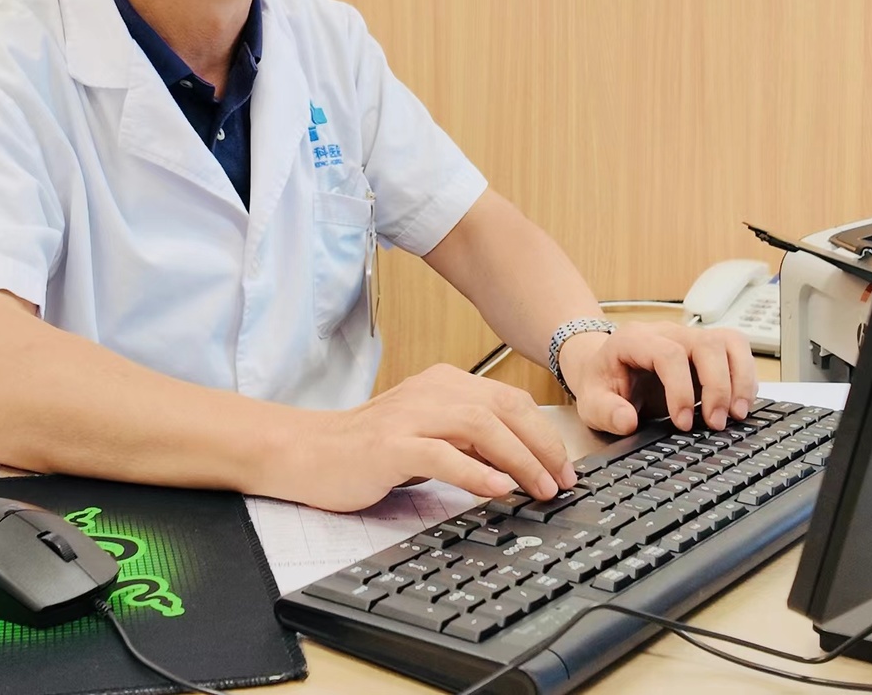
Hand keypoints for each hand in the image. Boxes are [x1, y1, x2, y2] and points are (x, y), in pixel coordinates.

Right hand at [283, 363, 577, 512]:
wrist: (307, 451)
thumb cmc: (369, 448)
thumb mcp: (428, 434)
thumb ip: (467, 438)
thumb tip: (520, 461)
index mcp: (444, 383)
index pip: (509, 400)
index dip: (544, 433)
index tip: (564, 467)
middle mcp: (432, 391)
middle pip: (503, 408)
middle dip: (541, 446)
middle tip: (562, 481)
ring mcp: (410, 415)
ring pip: (480, 426)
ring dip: (518, 458)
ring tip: (539, 488)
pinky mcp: (390, 445)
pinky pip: (441, 454)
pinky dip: (474, 472)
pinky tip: (496, 489)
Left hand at [555, 322, 758, 435]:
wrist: (606, 369)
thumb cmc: (603, 383)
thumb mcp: (591, 402)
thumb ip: (606, 411)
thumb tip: (628, 421)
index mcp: (635, 340)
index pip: (668, 354)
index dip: (680, 389)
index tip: (682, 423)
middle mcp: (667, 332)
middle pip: (706, 344)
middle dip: (717, 387)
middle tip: (715, 423)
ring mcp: (690, 337)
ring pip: (729, 342)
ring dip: (740, 379)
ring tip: (736, 414)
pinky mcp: (706, 348)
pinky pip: (737, 349)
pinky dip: (745, 376)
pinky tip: (739, 404)